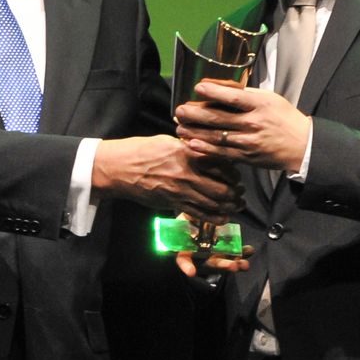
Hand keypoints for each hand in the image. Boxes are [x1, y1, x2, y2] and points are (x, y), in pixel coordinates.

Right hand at [92, 135, 243, 223]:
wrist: (119, 168)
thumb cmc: (140, 151)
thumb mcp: (167, 141)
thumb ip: (188, 147)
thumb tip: (205, 151)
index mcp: (187, 153)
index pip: (220, 164)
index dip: (234, 172)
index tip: (238, 175)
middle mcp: (187, 173)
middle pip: (222, 187)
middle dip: (235, 192)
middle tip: (241, 193)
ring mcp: (180, 190)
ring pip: (213, 203)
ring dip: (229, 206)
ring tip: (236, 205)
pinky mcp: (173, 203)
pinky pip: (199, 213)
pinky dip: (214, 217)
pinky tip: (223, 217)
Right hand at [174, 213, 253, 277]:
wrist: (195, 224)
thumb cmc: (186, 224)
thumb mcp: (184, 221)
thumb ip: (189, 221)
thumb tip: (196, 219)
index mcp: (186, 250)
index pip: (183, 260)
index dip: (187, 266)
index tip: (191, 272)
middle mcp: (201, 257)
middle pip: (211, 264)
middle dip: (222, 265)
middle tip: (232, 266)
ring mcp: (214, 256)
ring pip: (225, 262)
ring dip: (236, 263)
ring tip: (244, 264)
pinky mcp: (226, 252)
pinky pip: (235, 254)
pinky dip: (243, 253)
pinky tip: (249, 250)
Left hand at [175, 81, 310, 172]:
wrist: (301, 145)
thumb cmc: (284, 118)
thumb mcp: (269, 98)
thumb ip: (246, 94)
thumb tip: (221, 86)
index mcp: (260, 105)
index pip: (234, 97)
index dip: (215, 92)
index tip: (198, 87)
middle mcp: (253, 123)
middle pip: (219, 118)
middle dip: (196, 114)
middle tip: (179, 110)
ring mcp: (249, 141)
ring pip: (217, 137)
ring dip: (195, 132)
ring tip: (179, 127)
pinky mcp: (246, 156)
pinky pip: (222, 153)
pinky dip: (205, 149)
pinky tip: (192, 144)